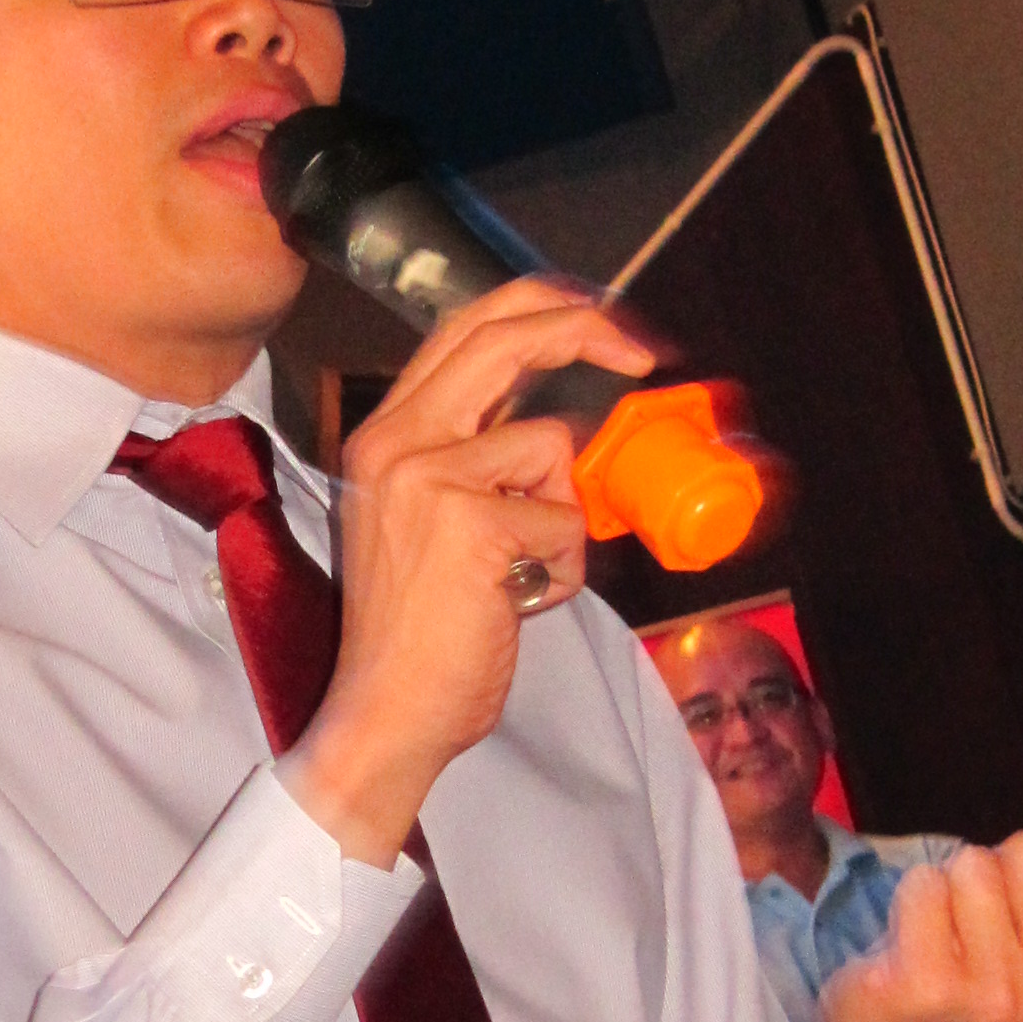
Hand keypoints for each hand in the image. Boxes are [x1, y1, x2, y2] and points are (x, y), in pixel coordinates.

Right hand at [283, 279, 652, 865]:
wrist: (386, 713)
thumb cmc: (419, 634)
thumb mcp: (429, 524)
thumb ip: (477, 464)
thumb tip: (562, 436)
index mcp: (382, 438)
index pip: (460, 332)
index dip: (535, 308)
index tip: (594, 312)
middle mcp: (394, 443)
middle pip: (503, 340)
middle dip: (585, 328)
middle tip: (639, 351)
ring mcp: (427, 477)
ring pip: (551, 447)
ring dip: (561, 519)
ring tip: (517, 577)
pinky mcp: (471, 523)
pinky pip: (564, 522)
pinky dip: (560, 572)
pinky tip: (515, 605)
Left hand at [807, 804, 1022, 1021]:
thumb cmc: (987, 969)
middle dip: (998, 870)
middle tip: (979, 927)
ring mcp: (995, 999)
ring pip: (974, 865)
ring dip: (949, 889)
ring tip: (945, 941)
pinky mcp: (931, 990)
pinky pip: (924, 887)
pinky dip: (910, 904)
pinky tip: (911, 952)